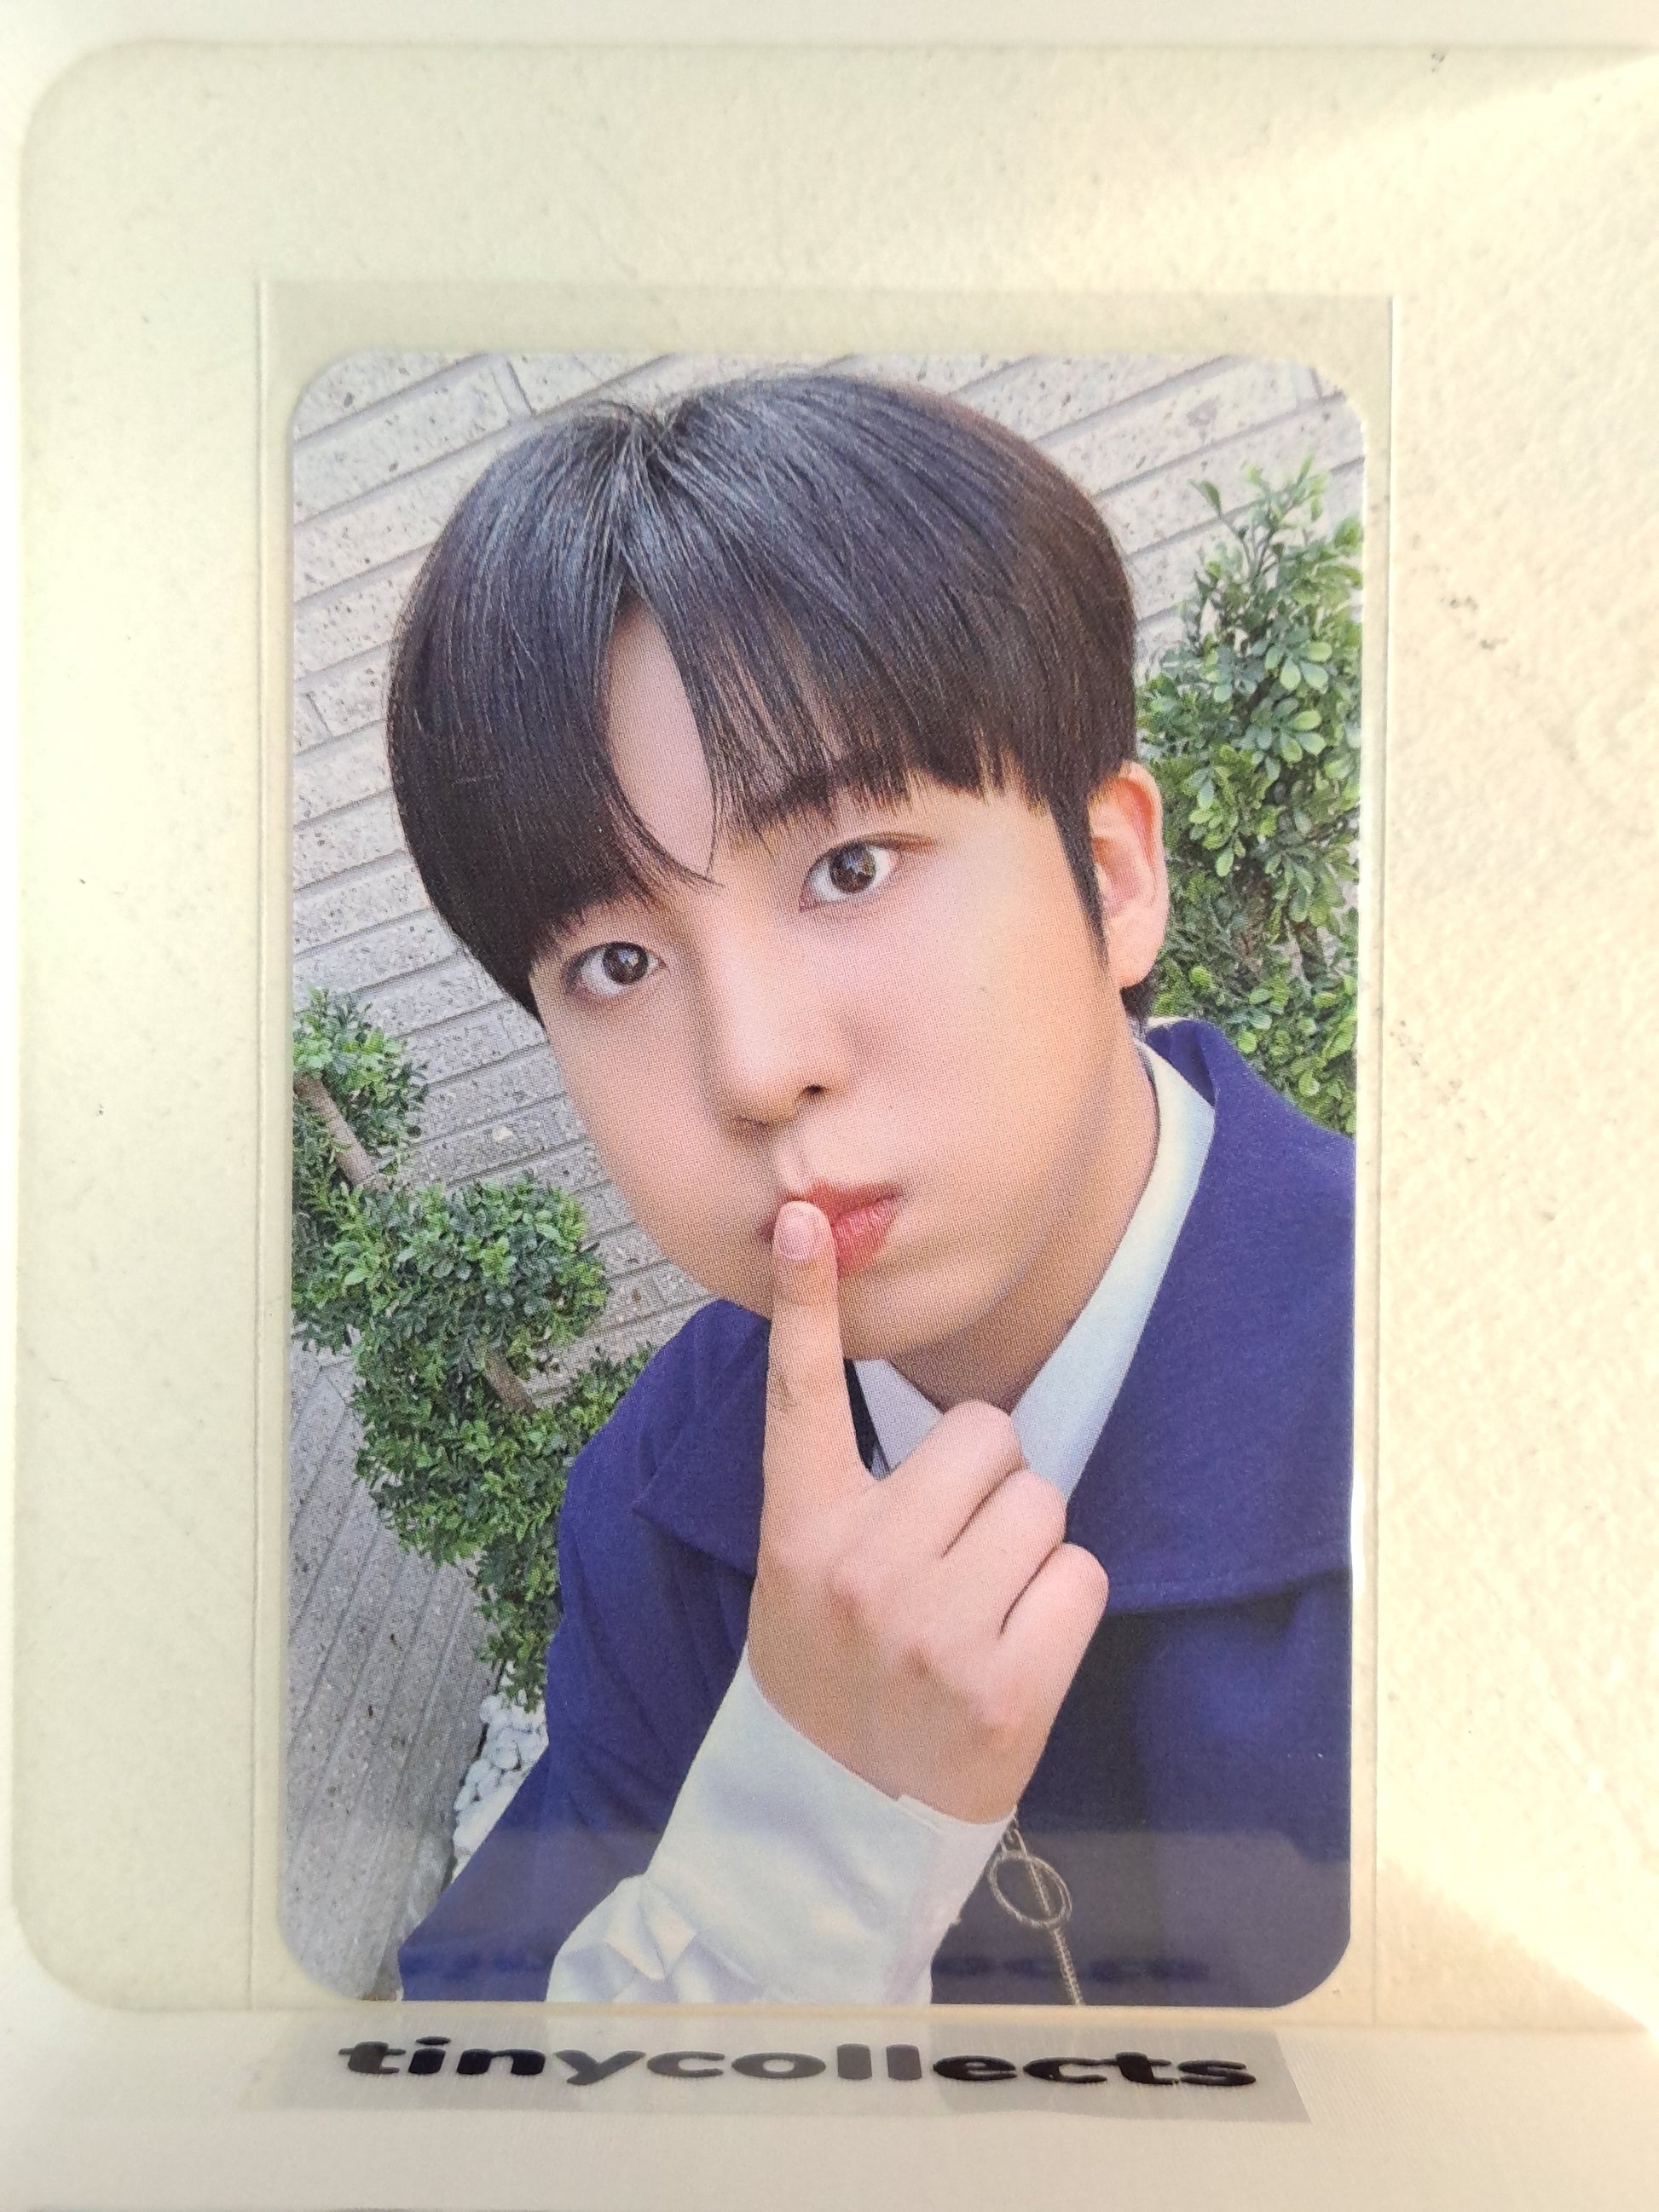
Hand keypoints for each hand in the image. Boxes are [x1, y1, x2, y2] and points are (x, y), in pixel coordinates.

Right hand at [746, 1201, 1108, 1822]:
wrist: (839, 1809)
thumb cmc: (838, 1663)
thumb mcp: (805, 1568)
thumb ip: (850, 1484)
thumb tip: (926, 1391)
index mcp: (802, 1529)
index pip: (802, 1396)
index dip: (808, 1302)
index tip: (811, 1218)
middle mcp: (864, 1569)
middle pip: (989, 1439)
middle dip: (991, 1485)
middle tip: (953, 1555)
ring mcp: (933, 1632)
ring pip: (1045, 1505)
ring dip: (1031, 1547)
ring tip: (981, 1608)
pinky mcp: (1005, 1689)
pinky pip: (1083, 1577)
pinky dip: (1065, 1607)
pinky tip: (1016, 1649)